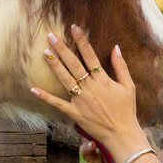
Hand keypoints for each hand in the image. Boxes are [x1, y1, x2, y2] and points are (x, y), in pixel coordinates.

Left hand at [30, 24, 149, 162]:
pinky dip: (45, 97)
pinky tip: (33, 89)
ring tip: (45, 52)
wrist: (122, 134)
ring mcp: (81, 100)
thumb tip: (116, 47)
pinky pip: (57, 104)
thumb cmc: (127, 110)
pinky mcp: (74, 113)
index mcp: (103, 80)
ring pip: (65, 79)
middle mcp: (90, 87)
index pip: (90, 55)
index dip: (81, 40)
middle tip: (51, 35)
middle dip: (62, 48)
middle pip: (74, 64)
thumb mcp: (129, 86)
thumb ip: (121, 66)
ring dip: (54, 65)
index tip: (74, 27)